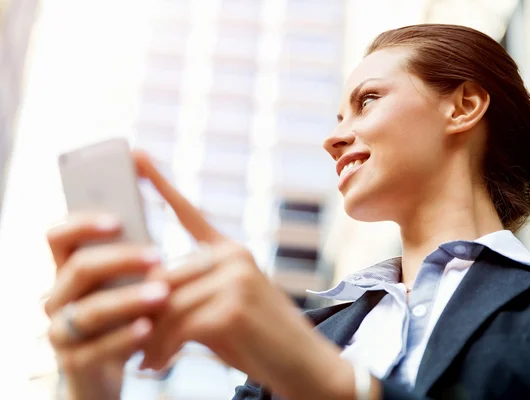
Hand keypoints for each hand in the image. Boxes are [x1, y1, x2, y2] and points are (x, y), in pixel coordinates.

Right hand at [45, 213, 169, 399]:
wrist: (111, 367)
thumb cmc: (125, 313)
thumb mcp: (128, 285)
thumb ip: (134, 263)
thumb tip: (159, 239)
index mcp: (66, 270)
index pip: (59, 237)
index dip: (83, 225)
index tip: (118, 221)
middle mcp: (57, 298)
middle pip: (80, 268)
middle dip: (121, 259)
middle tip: (158, 255)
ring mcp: (61, 331)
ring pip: (90, 309)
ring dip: (128, 299)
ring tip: (163, 293)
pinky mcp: (74, 363)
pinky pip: (98, 348)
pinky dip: (125, 336)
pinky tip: (149, 327)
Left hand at [133, 152, 358, 399]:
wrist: (306, 366)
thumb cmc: (260, 341)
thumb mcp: (223, 308)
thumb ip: (190, 293)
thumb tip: (140, 298)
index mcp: (230, 253)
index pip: (189, 213)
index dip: (160, 183)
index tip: (135, 155)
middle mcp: (232, 257)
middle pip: (161, 276)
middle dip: (140, 312)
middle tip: (130, 343)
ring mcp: (234, 277)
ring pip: (165, 302)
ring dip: (149, 338)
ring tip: (147, 361)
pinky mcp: (232, 305)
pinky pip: (176, 325)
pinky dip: (161, 350)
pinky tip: (158, 365)